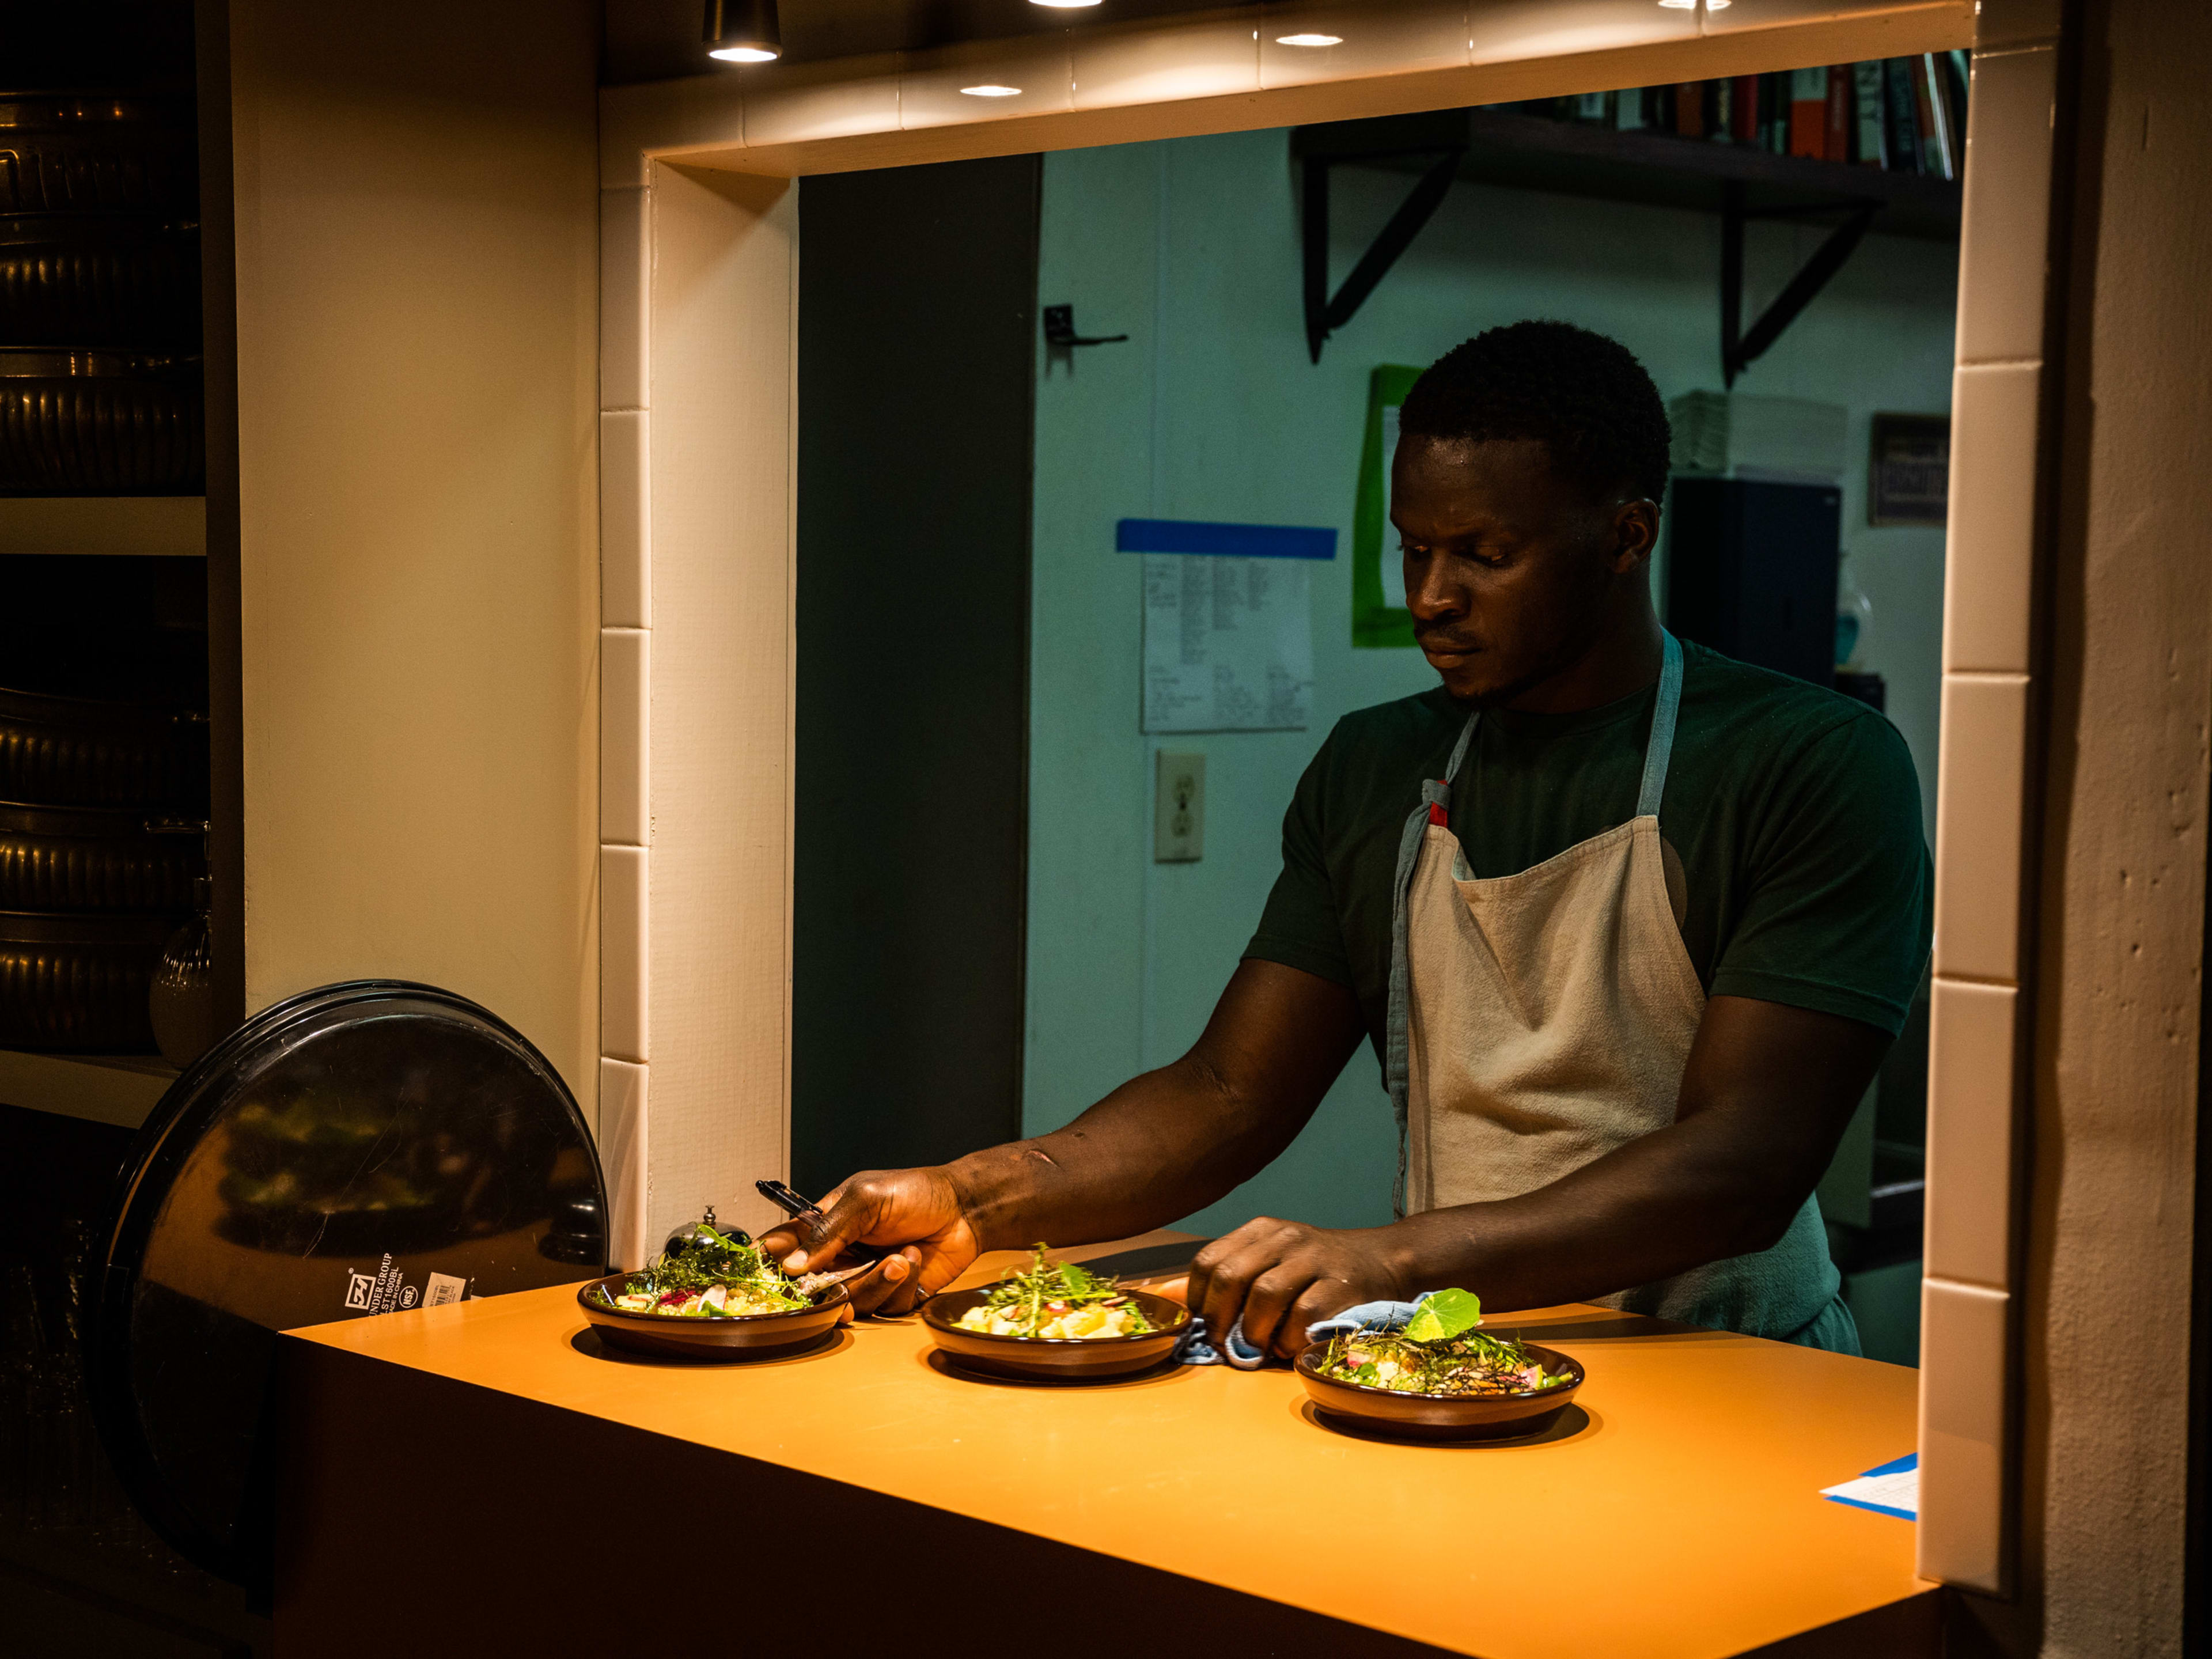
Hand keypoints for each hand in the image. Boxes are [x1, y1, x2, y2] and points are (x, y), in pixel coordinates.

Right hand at [759, 1167, 980, 1316]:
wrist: (965, 1209)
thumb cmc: (916, 1192)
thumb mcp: (867, 1198)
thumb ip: (829, 1229)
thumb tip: (793, 1264)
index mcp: (828, 1225)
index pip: (787, 1245)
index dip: (773, 1261)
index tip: (775, 1271)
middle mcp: (843, 1256)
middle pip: (814, 1288)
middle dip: (831, 1287)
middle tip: (843, 1281)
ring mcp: (868, 1277)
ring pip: (852, 1302)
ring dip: (877, 1282)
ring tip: (900, 1258)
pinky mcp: (895, 1296)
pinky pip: (886, 1308)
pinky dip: (902, 1287)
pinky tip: (914, 1260)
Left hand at [1187, 1218, 1408, 1357]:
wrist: (1384, 1259)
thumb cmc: (1315, 1268)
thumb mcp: (1268, 1259)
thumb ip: (1223, 1276)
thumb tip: (1166, 1296)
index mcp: (1261, 1229)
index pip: (1209, 1259)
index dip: (1198, 1298)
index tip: (1203, 1325)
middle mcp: (1285, 1237)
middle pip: (1231, 1276)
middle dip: (1220, 1319)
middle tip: (1224, 1345)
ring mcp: (1314, 1258)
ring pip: (1265, 1295)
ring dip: (1254, 1331)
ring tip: (1259, 1347)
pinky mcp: (1341, 1284)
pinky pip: (1303, 1315)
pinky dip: (1289, 1337)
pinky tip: (1289, 1345)